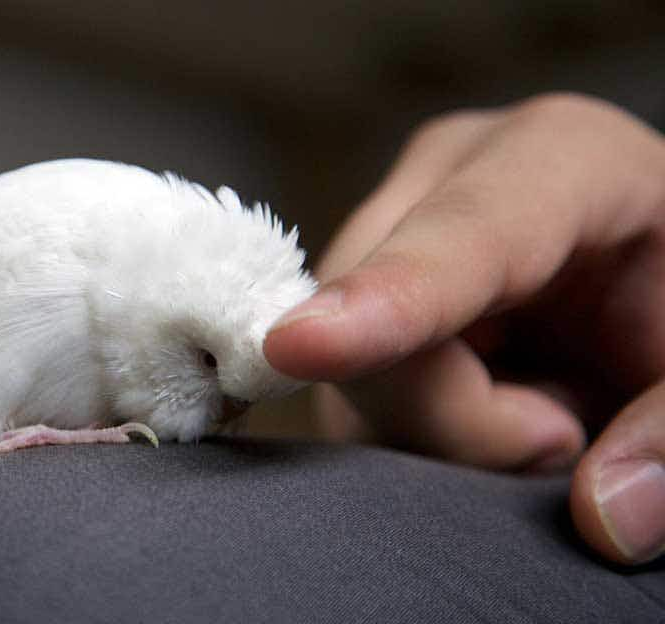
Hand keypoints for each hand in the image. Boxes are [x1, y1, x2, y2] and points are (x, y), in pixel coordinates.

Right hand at [264, 93, 664, 564]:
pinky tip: (490, 409)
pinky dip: (419, 438)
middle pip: (376, 322)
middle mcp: (448, 182)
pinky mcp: (357, 298)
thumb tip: (605, 516)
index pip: (465, 234)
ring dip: (443, 439)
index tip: (303, 348)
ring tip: (541, 412)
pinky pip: (348, 400)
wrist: (650, 285)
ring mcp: (389, 236)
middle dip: (459, 422)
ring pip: (349, 378)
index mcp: (560, 158)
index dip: (389, 297)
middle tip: (565, 434)